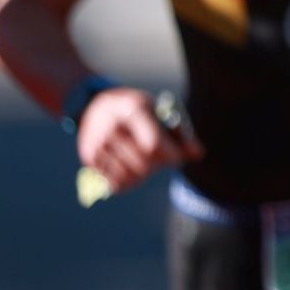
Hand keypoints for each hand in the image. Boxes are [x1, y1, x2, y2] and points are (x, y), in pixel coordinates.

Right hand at [76, 87, 202, 193]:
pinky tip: (133, 170)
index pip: (153, 144)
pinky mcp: (90, 159)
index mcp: (133, 110)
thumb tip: (199, 155)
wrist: (96, 105)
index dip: (170, 155)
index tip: (176, 157)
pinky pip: (115, 184)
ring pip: (130, 177)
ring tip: (146, 162)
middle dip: (158, 166)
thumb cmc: (137, 110)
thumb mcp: (159, 112)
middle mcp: (111, 127)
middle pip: (143, 164)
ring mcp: (98, 144)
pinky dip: (129, 182)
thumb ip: (180, 134)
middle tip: (160, 158)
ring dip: (144, 176)